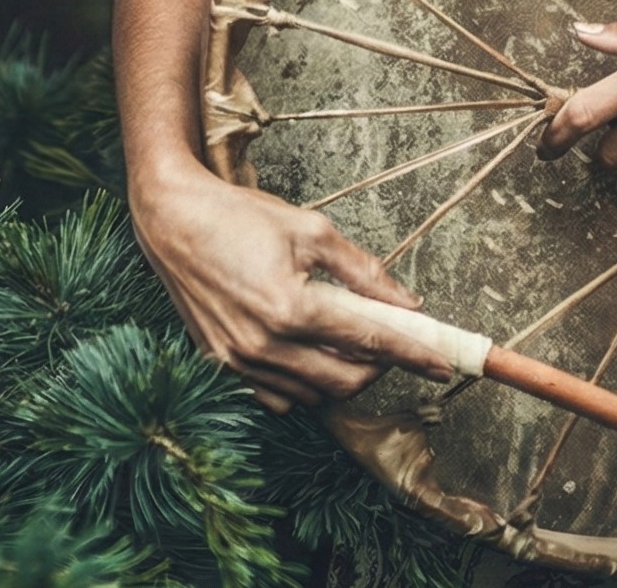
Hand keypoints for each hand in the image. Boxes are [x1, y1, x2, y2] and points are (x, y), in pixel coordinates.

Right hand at [131, 168, 453, 411]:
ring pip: (314, 395)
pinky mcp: (221, 366)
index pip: (369, 342)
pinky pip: (278, 397)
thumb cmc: (240, 218)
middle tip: (392, 340)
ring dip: (342, 375)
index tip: (443, 364)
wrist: (172, 221)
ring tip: (348, 339)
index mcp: (291, 308)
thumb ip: (364, 272)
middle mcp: (264, 344)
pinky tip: (310, 353)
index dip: (413, 355)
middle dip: (380, 367)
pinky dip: (305, 385)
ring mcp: (239, 361)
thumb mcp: (312, 230)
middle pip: (346, 381)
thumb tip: (408, 303)